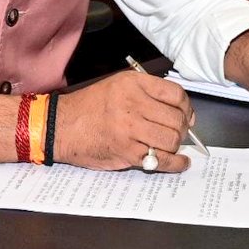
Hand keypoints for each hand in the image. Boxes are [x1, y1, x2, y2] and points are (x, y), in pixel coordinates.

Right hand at [53, 70, 193, 171]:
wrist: (62, 126)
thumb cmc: (90, 106)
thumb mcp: (118, 85)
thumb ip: (147, 92)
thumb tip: (179, 110)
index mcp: (133, 84)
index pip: (175, 94)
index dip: (186, 107)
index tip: (186, 114)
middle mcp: (133, 104)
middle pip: (176, 119)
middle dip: (182, 128)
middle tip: (177, 132)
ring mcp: (130, 130)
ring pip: (171, 139)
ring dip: (175, 145)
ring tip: (169, 144)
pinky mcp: (127, 152)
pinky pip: (161, 160)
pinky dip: (175, 164)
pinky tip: (180, 162)